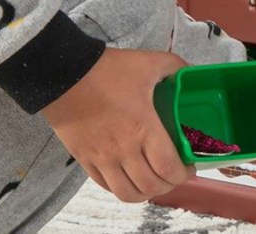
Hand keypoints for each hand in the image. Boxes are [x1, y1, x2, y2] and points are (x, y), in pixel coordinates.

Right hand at [41, 47, 194, 202]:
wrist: (64, 74)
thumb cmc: (106, 70)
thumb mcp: (148, 62)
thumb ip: (175, 67)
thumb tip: (191, 71)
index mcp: (143, 128)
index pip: (168, 168)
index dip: (183, 174)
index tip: (189, 167)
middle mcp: (123, 149)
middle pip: (150, 186)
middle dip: (168, 185)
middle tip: (175, 174)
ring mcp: (101, 158)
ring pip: (127, 193)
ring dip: (145, 192)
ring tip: (153, 180)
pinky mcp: (84, 159)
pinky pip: (105, 186)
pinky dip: (121, 187)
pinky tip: (129, 177)